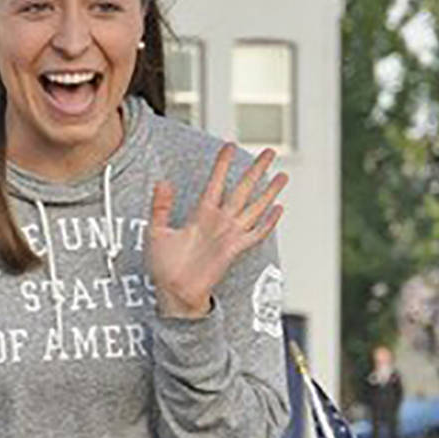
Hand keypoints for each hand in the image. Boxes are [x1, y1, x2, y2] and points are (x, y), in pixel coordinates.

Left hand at [149, 144, 286, 317]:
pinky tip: (279, 210)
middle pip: (243, 189)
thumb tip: (162, 182)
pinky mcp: (234, 250)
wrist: (173, 292)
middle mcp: (219, 222)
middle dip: (256, 170)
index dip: (223, 165)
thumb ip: (160, 206)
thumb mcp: (156, 231)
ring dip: (269, 191)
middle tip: (269, 152)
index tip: (230, 146)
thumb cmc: (164, 266)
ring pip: (254, 207)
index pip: (216, 182)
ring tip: (282, 176)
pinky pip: (256, 234)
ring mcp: (229, 235)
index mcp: (201, 214)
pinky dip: (268, 223)